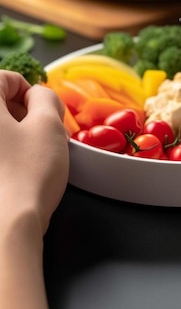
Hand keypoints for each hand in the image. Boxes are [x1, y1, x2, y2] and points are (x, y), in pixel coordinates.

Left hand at [0, 71, 68, 232]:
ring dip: (9, 135)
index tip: (42, 112)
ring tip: (29, 156)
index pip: (4, 78)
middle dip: (18, 113)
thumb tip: (38, 95)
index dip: (28, 90)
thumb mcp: (49, 125)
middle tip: (39, 135)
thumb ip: (46, 97)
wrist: (4, 230)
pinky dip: (1, 155)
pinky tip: (12, 172)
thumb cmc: (27, 174)